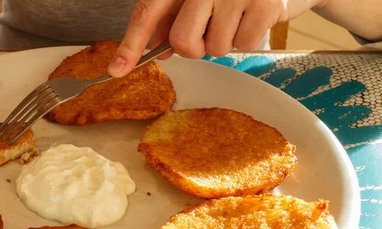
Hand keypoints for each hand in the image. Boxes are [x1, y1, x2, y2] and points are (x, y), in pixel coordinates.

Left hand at [109, 0, 324, 76]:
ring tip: (237, 16)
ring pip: (214, 48)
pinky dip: (249, 38)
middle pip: (182, 41)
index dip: (131, 44)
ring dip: (224, 41)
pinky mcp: (265, 2)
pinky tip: (254, 16)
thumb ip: (175, 17)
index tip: (116, 70)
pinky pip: (244, 45)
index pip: (148, 11)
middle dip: (193, 48)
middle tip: (208, 32)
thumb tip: (157, 50)